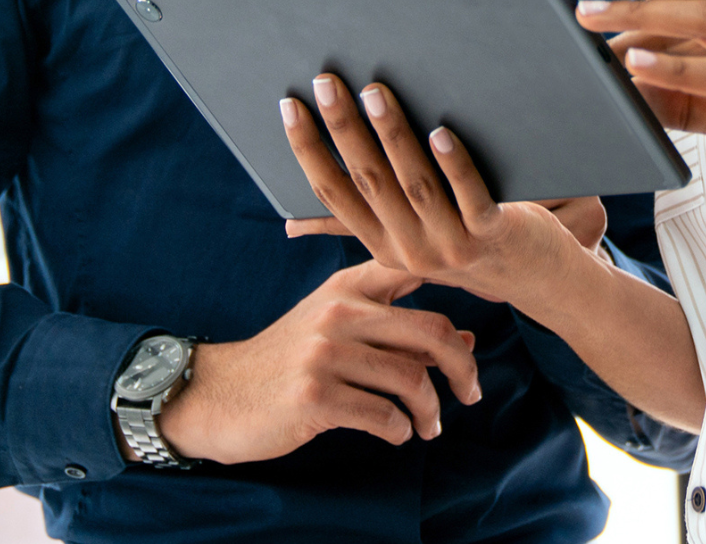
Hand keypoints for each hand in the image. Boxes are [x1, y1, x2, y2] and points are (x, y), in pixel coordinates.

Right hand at [154, 260, 480, 462]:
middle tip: (472, 392)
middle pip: (430, 329)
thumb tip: (467, 341)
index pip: (414, 271)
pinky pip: (381, 414)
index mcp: (347, 285)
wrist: (218, 394)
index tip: (486, 306)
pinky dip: (399, 429)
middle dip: (463, 366)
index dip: (459, 282)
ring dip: (431, 409)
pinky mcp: (315, 397)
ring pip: (410, 378)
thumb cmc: (288, 360)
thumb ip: (397, 328)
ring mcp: (326, 353)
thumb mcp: (338, 328)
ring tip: (430, 426)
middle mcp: (340, 311)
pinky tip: (397, 433)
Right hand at [280, 77, 593, 312]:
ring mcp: (452, 244)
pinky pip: (470, 197)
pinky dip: (454, 164)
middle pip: (368, 181)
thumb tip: (293, 222)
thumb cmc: (468, 243)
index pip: (334, 193)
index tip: (290, 105)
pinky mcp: (493, 235)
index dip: (309, 150)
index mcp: (383, 245)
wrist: (539, 279)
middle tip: (328, 80)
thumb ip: (367, 220)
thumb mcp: (408, 240)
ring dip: (393, 135)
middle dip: (344, 127)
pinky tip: (441, 131)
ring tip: (377, 91)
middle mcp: (411, 250)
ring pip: (414, 184)